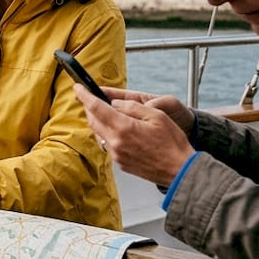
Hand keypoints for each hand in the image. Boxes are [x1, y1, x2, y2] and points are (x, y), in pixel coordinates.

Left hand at [74, 84, 194, 186]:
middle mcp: (116, 142)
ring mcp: (116, 155)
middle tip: (90, 98)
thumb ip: (132, 107)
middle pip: (93, 121)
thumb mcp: (156, 115)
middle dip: (89, 108)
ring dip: (98, 122)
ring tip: (106, 113)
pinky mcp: (120, 163)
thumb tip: (114, 104)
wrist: (180, 171)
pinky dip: (108, 134)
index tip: (77, 87)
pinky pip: (108, 145)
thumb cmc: (172, 143)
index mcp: (124, 128)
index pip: (96, 107)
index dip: (84, 95)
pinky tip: (118, 130)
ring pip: (99, 134)